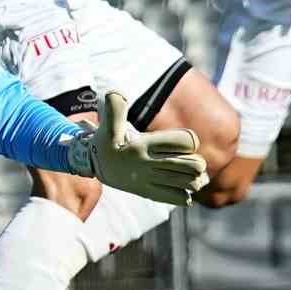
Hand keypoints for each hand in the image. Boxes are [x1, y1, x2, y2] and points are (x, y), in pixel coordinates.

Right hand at [65, 90, 208, 206]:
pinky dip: (185, 193)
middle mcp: (148, 163)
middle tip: (190, 161)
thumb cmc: (107, 142)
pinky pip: (180, 198)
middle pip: (194, 165)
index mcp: (143, 144)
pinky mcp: (148, 193)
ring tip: (188, 175)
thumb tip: (115, 92)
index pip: (185, 142)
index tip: (182, 143)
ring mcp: (149, 180)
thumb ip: (115, 109)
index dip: (190, 141)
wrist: (92, 166)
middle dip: (198, 163)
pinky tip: (178, 187)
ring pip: (190, 183)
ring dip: (194, 180)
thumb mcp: (109, 125)